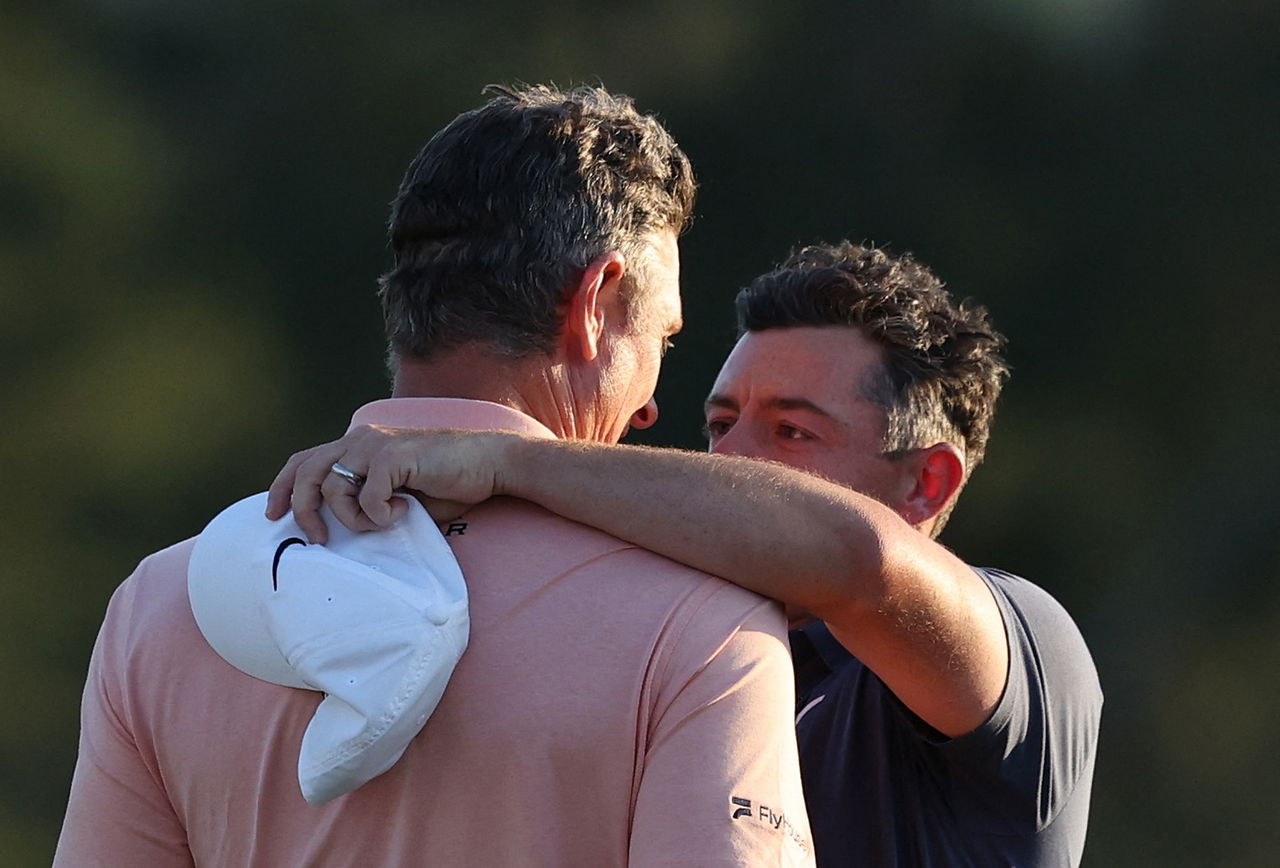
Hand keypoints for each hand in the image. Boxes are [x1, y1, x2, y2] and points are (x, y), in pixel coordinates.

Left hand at [264, 425, 513, 542]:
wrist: (489, 464)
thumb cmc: (449, 483)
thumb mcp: (397, 494)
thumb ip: (367, 501)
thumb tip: (337, 530)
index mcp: (359, 444)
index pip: (304, 460)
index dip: (282, 487)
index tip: (272, 515)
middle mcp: (361, 438)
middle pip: (307, 472)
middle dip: (302, 510)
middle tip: (316, 539)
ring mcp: (376, 445)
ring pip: (333, 488)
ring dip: (351, 518)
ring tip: (380, 524)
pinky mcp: (394, 457)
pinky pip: (367, 497)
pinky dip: (380, 515)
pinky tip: (405, 512)